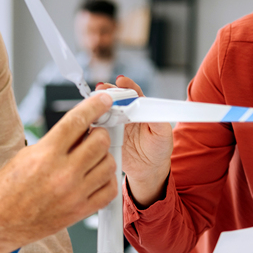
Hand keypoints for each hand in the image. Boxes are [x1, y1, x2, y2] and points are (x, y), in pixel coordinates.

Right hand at [0, 93, 117, 252]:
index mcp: (45, 154)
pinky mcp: (79, 212)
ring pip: (109, 164)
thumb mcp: (26, 155)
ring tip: (91, 158)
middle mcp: (62, 174)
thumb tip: (80, 128)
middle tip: (93, 134)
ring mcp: (73, 194)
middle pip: (100, 141)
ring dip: (104, 157)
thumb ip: (56, 141)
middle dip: (99, 133)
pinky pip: (109, 190)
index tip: (104, 101)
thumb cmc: (5, 190)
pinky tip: (96, 177)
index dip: (95, 106)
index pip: (77, 121)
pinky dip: (107, 180)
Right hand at [96, 76, 171, 206]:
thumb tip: (148, 106)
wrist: (148, 171)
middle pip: (114, 99)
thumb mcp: (163, 134)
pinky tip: (89, 119)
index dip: (127, 86)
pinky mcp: (105, 136)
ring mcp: (113, 125)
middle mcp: (125, 115)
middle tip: (102, 89)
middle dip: (107, 92)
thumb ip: (157, 118)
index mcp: (140, 110)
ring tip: (93, 103)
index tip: (121, 81)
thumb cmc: (158, 150)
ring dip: (97, 106)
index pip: (133, 93)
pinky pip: (96, 127)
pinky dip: (91, 121)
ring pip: (103, 111)